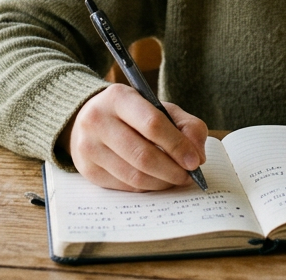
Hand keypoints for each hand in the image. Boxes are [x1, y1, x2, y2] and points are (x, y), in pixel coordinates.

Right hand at [59, 83, 208, 191]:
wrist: (88, 118)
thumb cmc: (131, 114)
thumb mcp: (159, 107)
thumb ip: (186, 126)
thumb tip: (197, 156)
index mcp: (118, 97)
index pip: (152, 124)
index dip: (177, 145)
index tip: (195, 161)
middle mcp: (97, 120)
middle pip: (142, 155)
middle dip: (172, 170)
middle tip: (188, 175)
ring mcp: (89, 147)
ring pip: (134, 175)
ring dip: (161, 182)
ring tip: (175, 179)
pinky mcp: (87, 170)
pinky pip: (124, 186)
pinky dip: (146, 187)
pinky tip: (156, 180)